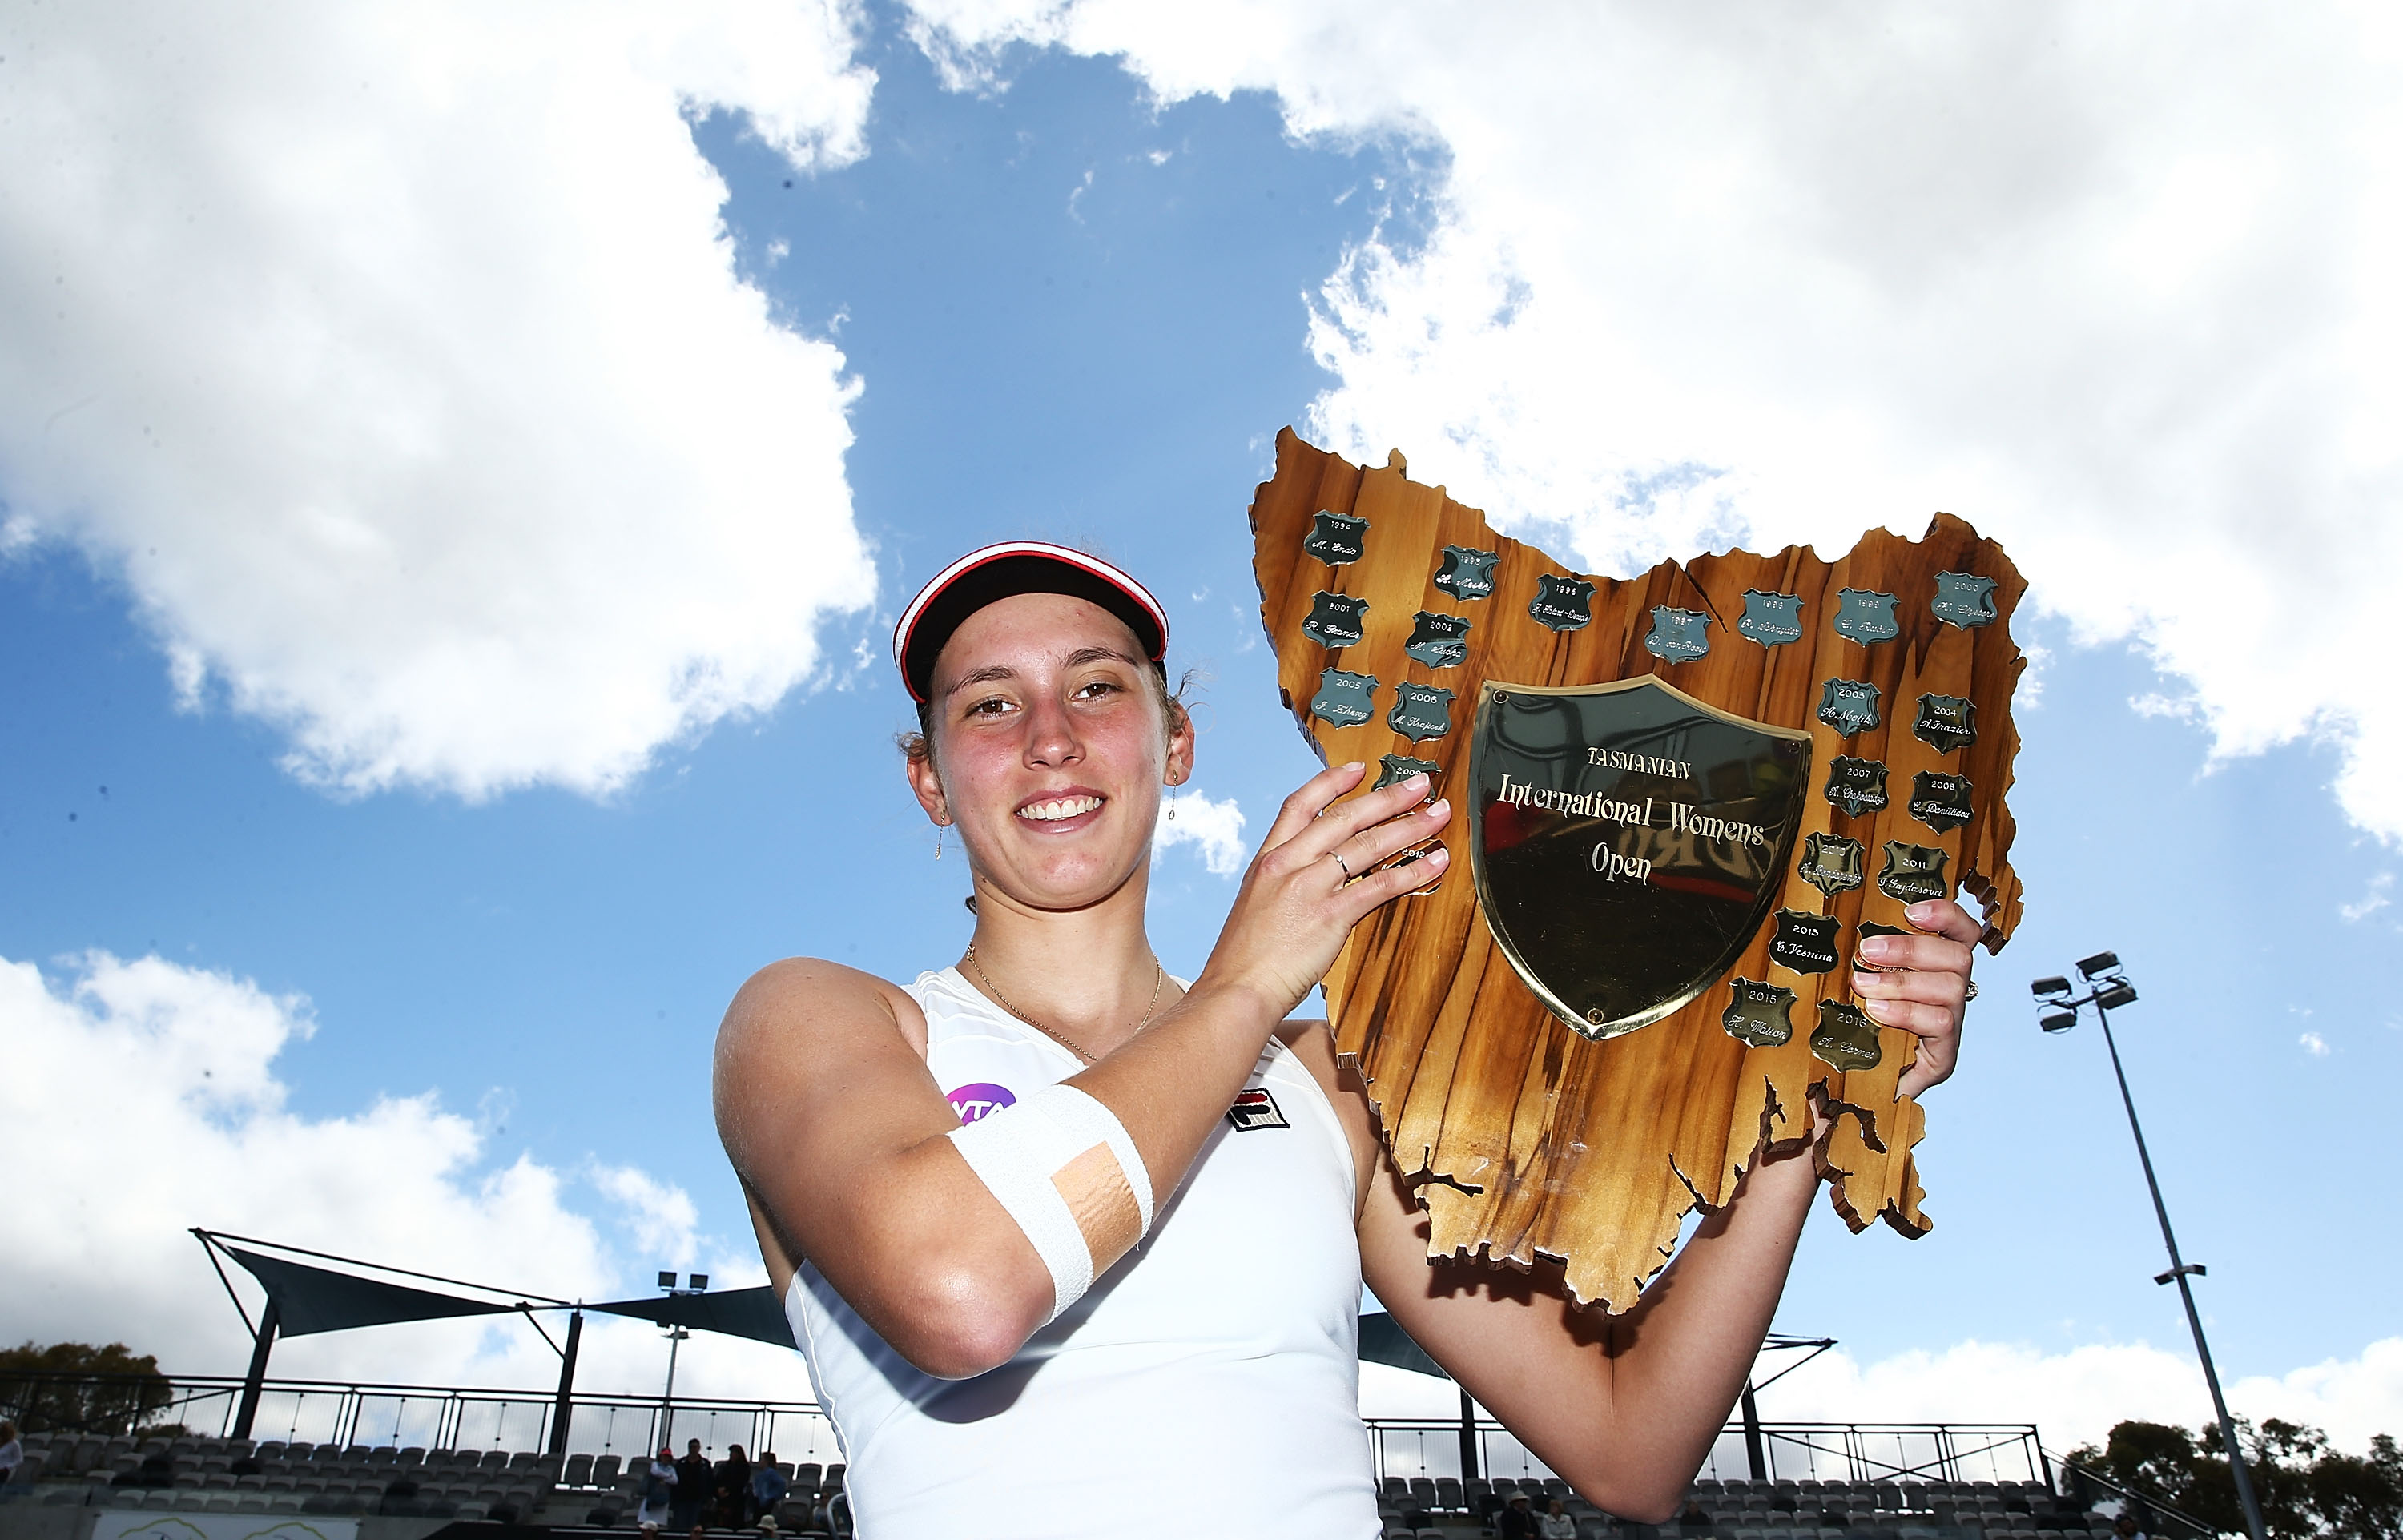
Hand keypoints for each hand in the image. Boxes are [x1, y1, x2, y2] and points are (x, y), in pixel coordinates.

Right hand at [1195, 762, 1452, 1017]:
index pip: (1300, 804)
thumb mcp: (1257, 907)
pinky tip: (1434, 863)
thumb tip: (1319, 880)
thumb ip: (1286, 886)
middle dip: (1388, 797)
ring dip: (1410, 827)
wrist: (1235, 990)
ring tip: (1438, 816)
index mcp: (1267, 860)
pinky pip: (1381, 885)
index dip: (1332, 781)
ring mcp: (1309, 887)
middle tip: (1419, 786)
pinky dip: (1413, 871)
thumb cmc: (1243, 960)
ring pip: (1368, 845)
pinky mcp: (1331, 915)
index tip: (1359, 770)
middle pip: (1345, 817)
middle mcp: (1288, 865)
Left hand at [1851, 898, 1980, 1098]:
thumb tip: (1832, 924)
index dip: (1946, 915)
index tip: (1912, 910)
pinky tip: (1878, 1011)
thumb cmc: (1857, 1028)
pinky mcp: (1944, 1054)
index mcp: (1936, 967)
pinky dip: (1908, 1012)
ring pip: (1951, 987)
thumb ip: (1858, 959)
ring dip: (1903, 981)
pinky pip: (1940, 1024)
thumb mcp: (1854, 986)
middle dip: (1911, 948)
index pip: (1961, 931)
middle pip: (1958, 955)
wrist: (1858, 1086)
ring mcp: (1950, 1022)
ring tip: (1863, 984)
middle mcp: (1950, 991)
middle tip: (1867, 951)